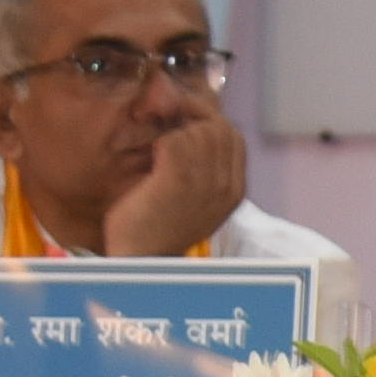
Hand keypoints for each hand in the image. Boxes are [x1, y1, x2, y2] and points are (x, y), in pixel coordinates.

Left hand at [105, 105, 250, 253]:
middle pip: (219, 127)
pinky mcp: (179, 180)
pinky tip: (151, 157)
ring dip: (173, 130)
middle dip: (191, 115)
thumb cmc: (158, 228)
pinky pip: (175, 139)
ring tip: (156, 143)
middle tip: (164, 118)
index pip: (232, 136)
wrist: (141, 261)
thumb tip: (187, 124)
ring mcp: (205, 183)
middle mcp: (227, 186)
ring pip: (198, 130)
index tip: (182, 120)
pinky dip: (160, 141)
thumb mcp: (192, 198)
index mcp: (234, 191)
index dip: (208, 119)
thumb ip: (200, 166)